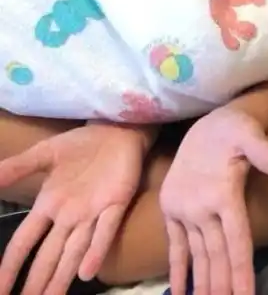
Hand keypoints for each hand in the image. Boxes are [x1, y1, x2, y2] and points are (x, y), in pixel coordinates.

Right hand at [0, 121, 150, 294]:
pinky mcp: (116, 203)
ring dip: (62, 278)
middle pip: (49, 255)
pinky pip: (105, 230)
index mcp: (49, 205)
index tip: (0, 290)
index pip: (25, 241)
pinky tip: (86, 272)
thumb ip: (18, 167)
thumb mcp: (46, 153)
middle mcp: (69, 216)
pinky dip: (96, 250)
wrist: (116, 128)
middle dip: (36, 282)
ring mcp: (92, 212)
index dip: (11, 265)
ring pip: (74, 251)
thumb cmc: (83, 145)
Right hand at [160, 106, 267, 294]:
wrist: (204, 123)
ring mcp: (184, 209)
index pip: (236, 242)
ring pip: (197, 254)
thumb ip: (265, 150)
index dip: (242, 272)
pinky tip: (178, 292)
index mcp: (223, 193)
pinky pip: (175, 244)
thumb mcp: (250, 133)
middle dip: (223, 286)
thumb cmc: (233, 129)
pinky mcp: (171, 209)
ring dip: (202, 283)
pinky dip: (177, 268)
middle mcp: (202, 206)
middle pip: (217, 254)